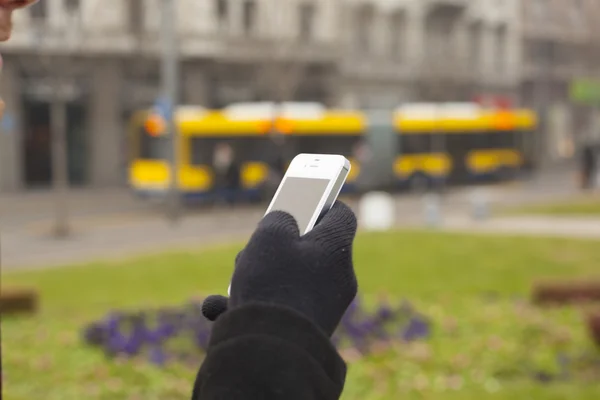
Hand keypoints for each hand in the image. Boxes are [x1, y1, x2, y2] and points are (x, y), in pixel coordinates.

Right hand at [202, 201, 357, 335]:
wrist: (271, 349)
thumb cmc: (273, 284)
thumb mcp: (269, 236)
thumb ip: (278, 220)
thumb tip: (284, 225)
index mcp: (337, 248)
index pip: (343, 215)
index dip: (324, 203)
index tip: (305, 200)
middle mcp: (338, 277)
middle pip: (312, 247)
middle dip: (280, 243)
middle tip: (259, 244)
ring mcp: (325, 305)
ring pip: (292, 276)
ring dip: (262, 273)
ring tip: (239, 279)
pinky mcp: (307, 327)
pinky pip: (282, 304)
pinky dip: (256, 302)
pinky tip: (222, 306)